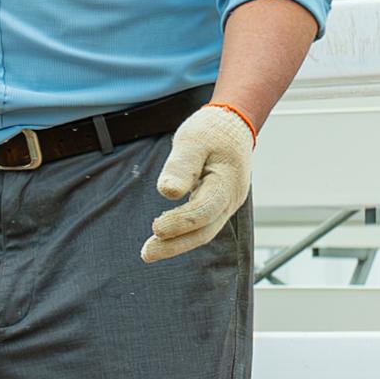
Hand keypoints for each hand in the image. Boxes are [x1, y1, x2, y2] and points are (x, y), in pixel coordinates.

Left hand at [141, 104, 257, 264]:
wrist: (233, 125)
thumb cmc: (211, 131)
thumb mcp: (192, 140)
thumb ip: (181, 166)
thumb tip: (167, 192)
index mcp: (227, 183)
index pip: (203, 211)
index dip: (179, 222)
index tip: (155, 227)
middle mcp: (231, 199)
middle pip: (204, 231)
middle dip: (175, 245)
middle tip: (146, 253)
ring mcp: (226, 204)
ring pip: (204, 232)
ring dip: (177, 244)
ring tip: (149, 251)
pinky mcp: (218, 205)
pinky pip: (202, 224)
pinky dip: (182, 234)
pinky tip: (163, 237)